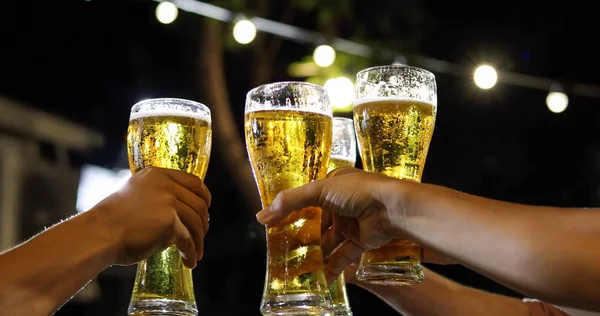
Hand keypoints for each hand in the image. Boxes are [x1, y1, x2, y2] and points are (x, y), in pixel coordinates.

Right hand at [91, 166, 210, 268]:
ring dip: (198, 241)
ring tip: (195, 254)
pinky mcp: (170, 222)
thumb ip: (155, 195)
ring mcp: (169, 202)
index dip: (204, 197)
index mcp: (157, 174)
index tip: (205, 209)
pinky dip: (190, 252)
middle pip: (199, 203)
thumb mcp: (135, 195)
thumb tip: (178, 210)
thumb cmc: (112, 221)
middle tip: (200, 237)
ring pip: (196, 222)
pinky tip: (189, 261)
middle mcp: (165, 184)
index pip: (193, 182)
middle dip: (203, 223)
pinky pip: (188, 240)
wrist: (99, 234)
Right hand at [256, 167, 409, 280]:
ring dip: (315, 255)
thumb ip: (291, 202)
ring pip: (328, 242)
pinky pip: (343, 256)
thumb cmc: (359, 192)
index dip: (290, 212)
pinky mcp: (361, 241)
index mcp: (333, 184)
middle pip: (316, 222)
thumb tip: (262, 215)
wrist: (395, 210)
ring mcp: (352, 222)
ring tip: (296, 268)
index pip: (306, 199)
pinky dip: (332, 267)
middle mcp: (342, 203)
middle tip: (282, 251)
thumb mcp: (320, 190)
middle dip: (301, 237)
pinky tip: (319, 279)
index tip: (273, 227)